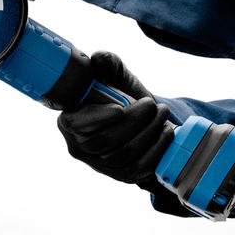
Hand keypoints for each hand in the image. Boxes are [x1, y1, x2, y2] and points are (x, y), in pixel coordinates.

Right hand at [57, 52, 173, 191]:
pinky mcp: (121, 175)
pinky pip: (139, 169)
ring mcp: (100, 164)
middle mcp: (80, 146)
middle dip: (132, 122)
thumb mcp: (113, 72)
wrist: (141, 114)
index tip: (119, 108)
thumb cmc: (120, 92)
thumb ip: (105, 62)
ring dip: (147, 132)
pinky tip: (165, 131)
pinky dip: (156, 149)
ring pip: (123, 155)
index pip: (75, 124)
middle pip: (102, 141)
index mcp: (69, 120)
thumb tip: (98, 60)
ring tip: (161, 113)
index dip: (97, 118)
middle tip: (151, 104)